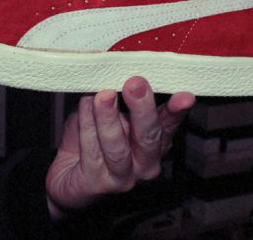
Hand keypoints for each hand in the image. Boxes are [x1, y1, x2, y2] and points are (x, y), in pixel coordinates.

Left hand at [45, 76, 194, 219]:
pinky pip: (91, 152)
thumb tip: (119, 69)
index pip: (170, 123)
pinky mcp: (96, 184)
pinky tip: (84, 106)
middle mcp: (145, 162)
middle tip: (135, 84)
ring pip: (117, 146)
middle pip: (148, 135)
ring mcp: (123, 177)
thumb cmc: (93, 141)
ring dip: (109, 117)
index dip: (177, 110)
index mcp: (155, 141)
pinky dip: (87, 125)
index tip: (185, 96)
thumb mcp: (111, 114)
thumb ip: (119, 96)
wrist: (68, 178)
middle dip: (142, 108)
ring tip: (103, 95)